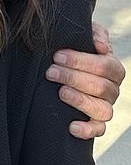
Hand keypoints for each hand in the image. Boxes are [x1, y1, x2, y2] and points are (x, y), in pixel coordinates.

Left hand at [46, 22, 125, 138]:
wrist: (65, 62)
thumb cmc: (77, 46)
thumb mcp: (86, 34)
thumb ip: (95, 34)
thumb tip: (100, 46)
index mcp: (112, 67)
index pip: (104, 66)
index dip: (81, 61)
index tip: (58, 56)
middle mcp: (112, 89)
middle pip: (101, 87)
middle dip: (73, 77)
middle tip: (51, 71)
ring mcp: (105, 106)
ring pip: (102, 110)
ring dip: (80, 100)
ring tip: (61, 92)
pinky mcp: (96, 121)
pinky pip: (98, 130)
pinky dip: (87, 130)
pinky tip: (71, 126)